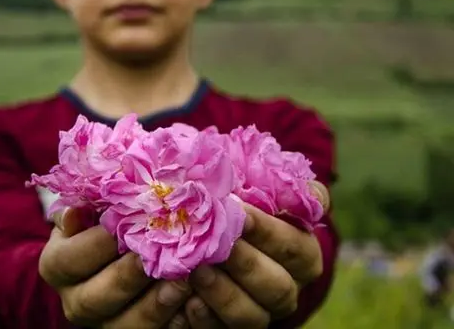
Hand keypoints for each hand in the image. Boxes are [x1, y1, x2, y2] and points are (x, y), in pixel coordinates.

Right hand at [38, 208, 192, 327]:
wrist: (122, 249)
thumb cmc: (107, 220)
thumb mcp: (90, 208)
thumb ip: (85, 206)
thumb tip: (74, 211)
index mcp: (58, 266)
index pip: (68, 260)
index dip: (96, 244)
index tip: (124, 226)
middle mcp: (76, 300)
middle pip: (93, 300)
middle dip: (126, 278)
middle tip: (153, 258)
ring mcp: (106, 322)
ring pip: (125, 325)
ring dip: (155, 305)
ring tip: (182, 283)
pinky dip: (174, 321)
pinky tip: (194, 302)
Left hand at [184, 181, 330, 327]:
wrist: (217, 232)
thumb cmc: (241, 204)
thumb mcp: (261, 187)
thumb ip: (282, 184)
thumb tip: (295, 176)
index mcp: (301, 253)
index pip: (294, 247)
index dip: (268, 231)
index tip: (236, 209)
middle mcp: (286, 287)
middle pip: (276, 286)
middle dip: (243, 263)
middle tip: (213, 243)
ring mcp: (260, 312)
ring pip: (251, 315)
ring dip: (222, 292)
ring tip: (194, 269)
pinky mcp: (230, 327)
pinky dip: (204, 317)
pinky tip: (187, 300)